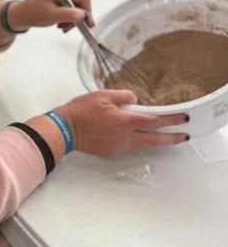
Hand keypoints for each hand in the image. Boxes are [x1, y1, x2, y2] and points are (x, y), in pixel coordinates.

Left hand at [6, 0, 92, 31]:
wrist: (21, 14)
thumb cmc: (32, 12)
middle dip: (77, 17)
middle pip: (81, 2)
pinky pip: (71, 8)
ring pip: (76, 7)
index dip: (87, 12)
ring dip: (71, 19)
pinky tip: (60, 23)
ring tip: (62, 26)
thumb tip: (83, 16)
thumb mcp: (53, 15)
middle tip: (69, 27)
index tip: (88, 24)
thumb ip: (70, 15)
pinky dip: (67, 17)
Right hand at [55, 90, 188, 157]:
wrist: (64, 129)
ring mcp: (118, 146)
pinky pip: (126, 146)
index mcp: (125, 121)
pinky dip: (132, 140)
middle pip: (154, 139)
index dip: (171, 120)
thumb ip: (123, 96)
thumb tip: (135, 99)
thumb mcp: (102, 95)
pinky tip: (129, 135)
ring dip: (153, 140)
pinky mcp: (110, 151)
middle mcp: (125, 136)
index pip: (155, 120)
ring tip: (161, 136)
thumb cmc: (80, 111)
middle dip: (171, 138)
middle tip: (183, 136)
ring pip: (142, 144)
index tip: (183, 119)